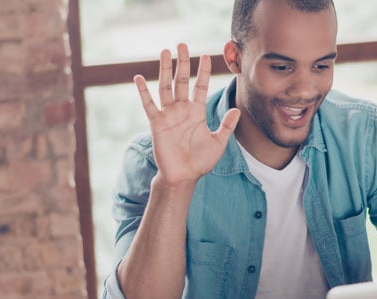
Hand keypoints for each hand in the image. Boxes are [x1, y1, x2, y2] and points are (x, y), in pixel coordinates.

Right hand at [134, 43, 239, 187]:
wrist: (184, 176)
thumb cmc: (201, 161)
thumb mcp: (219, 143)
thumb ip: (227, 126)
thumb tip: (237, 110)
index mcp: (197, 112)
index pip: (200, 86)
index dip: (202, 72)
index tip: (206, 56)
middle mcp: (182, 110)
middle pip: (182, 81)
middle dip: (183, 63)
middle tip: (182, 44)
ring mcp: (168, 115)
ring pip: (166, 87)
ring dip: (165, 69)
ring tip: (165, 51)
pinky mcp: (157, 123)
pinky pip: (148, 104)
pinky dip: (143, 91)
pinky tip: (139, 77)